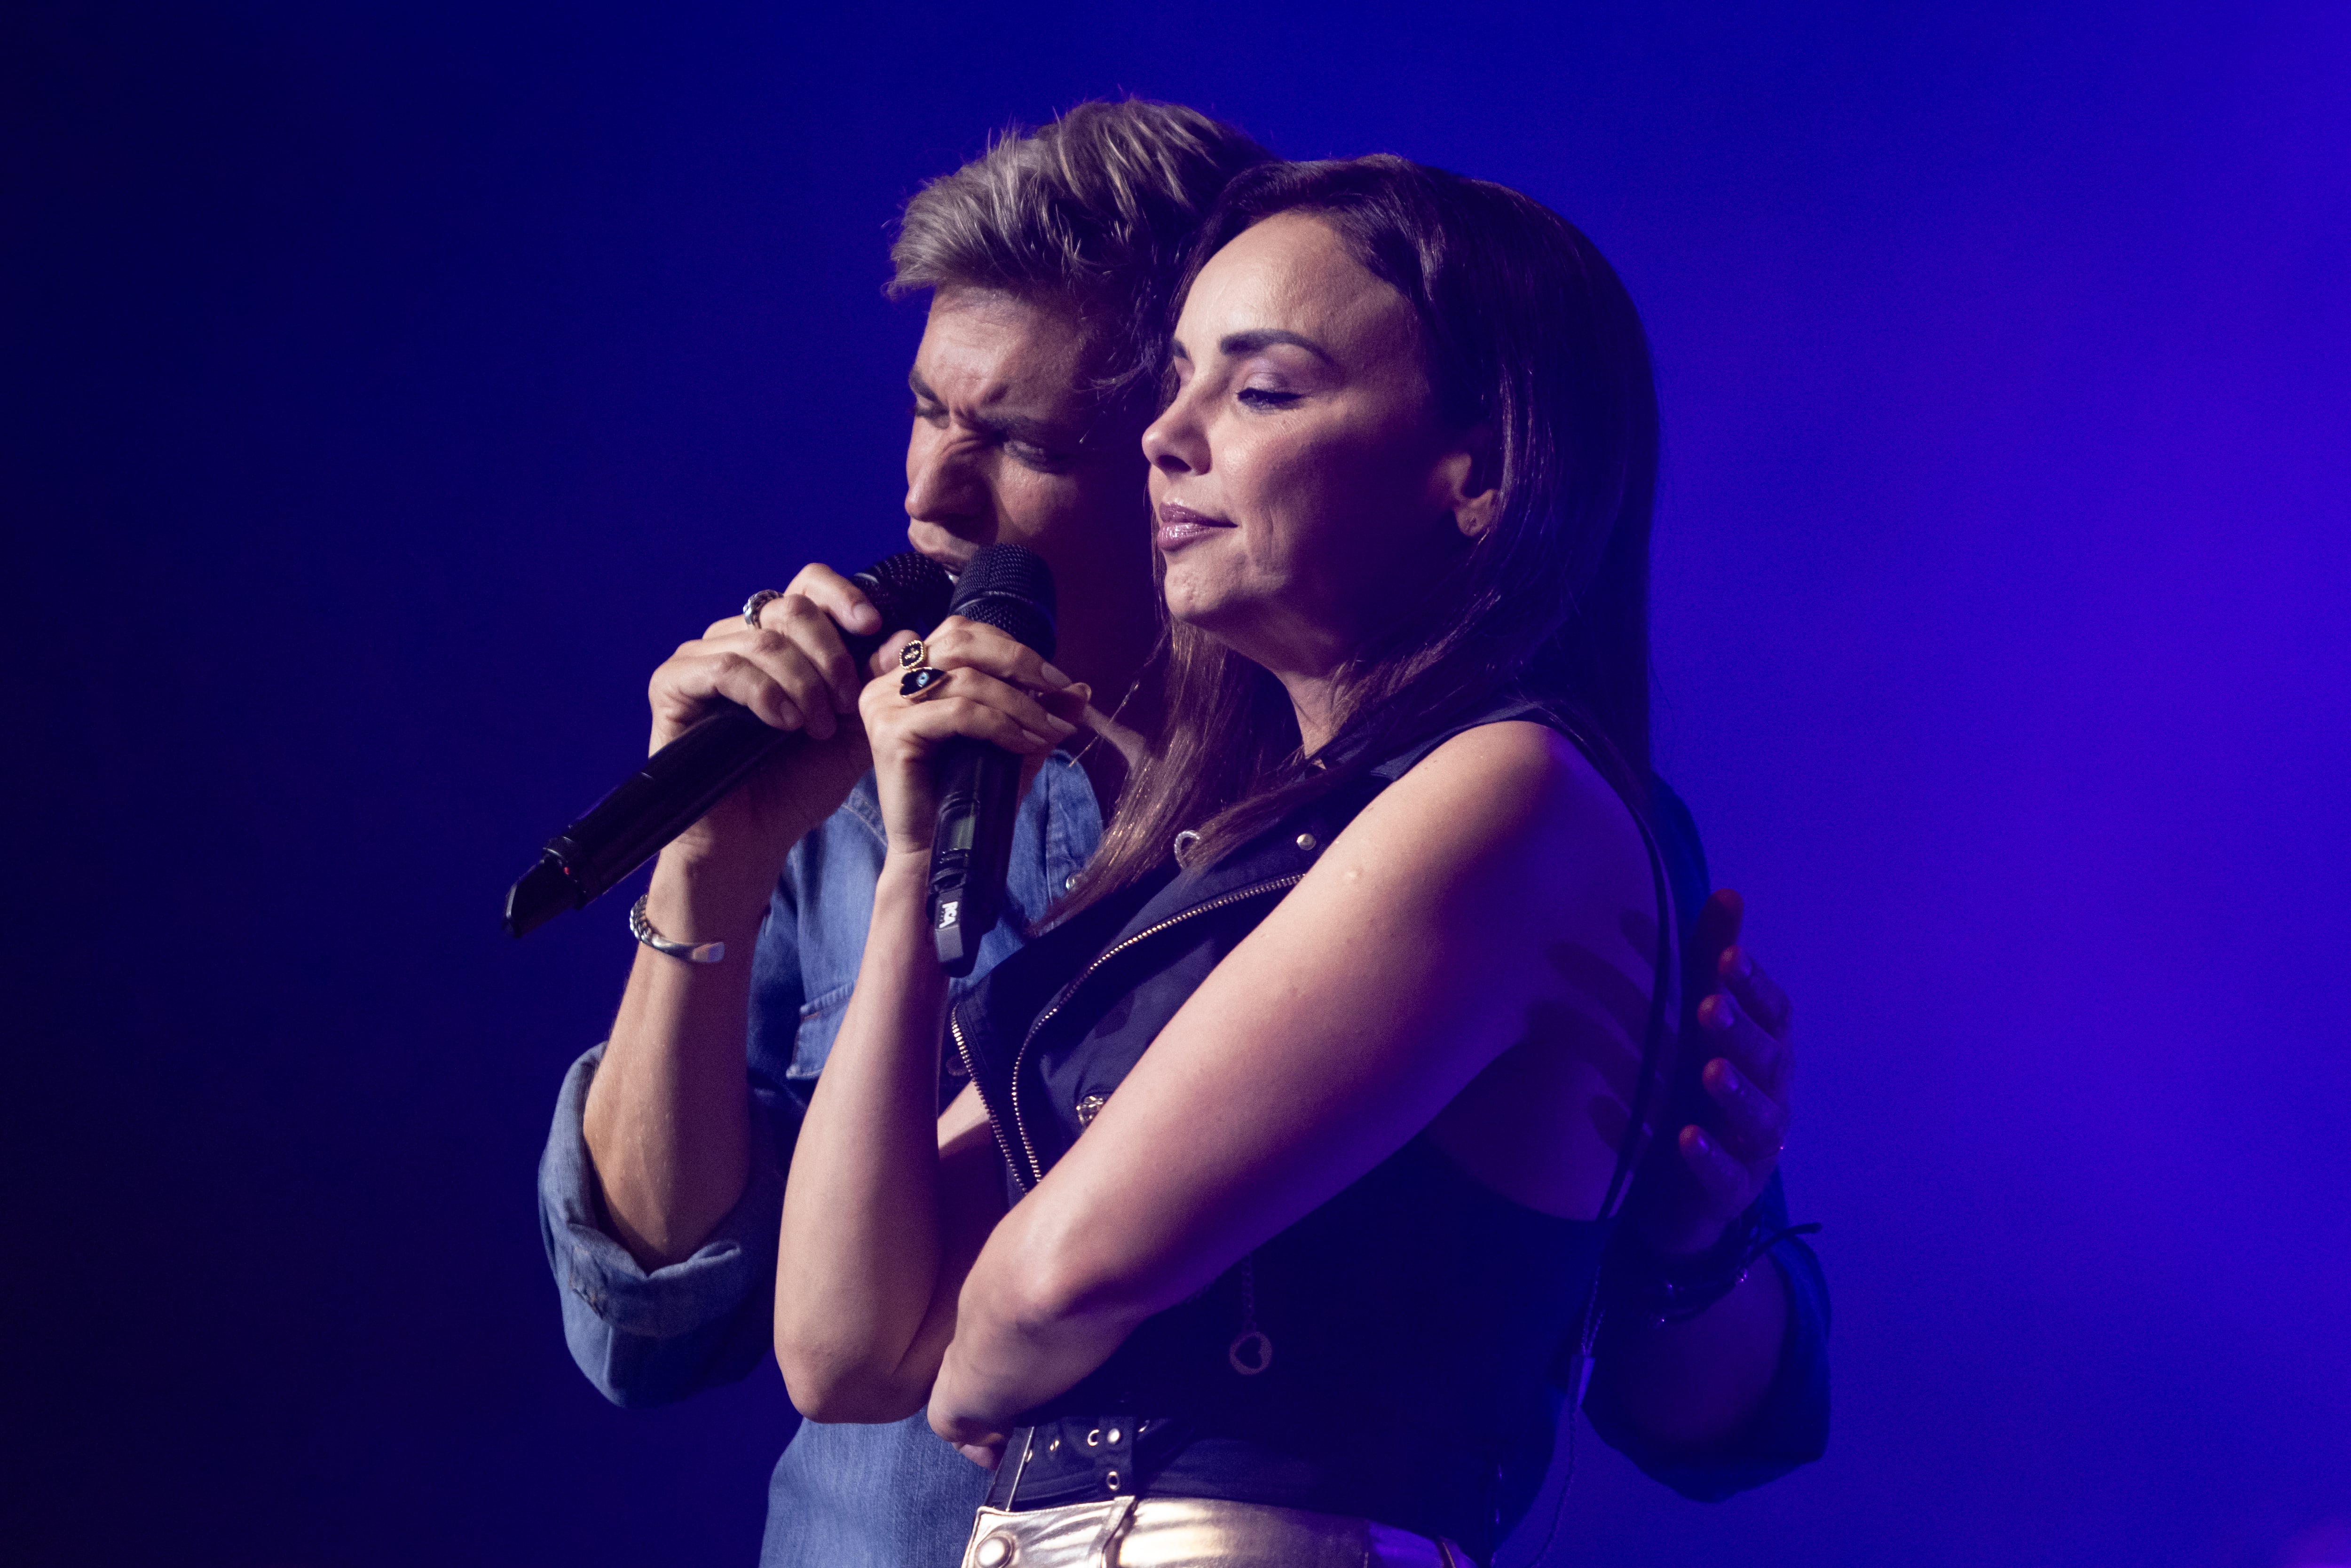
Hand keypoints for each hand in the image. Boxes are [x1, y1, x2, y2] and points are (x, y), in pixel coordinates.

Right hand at [641, 564, 896, 898]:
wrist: (754, 838)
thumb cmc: (799, 783)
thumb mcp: (854, 731)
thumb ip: (878, 683)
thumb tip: (905, 636)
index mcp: (780, 639)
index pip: (808, 585)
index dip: (842, 596)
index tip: (871, 627)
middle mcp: (737, 637)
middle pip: (791, 607)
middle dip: (830, 656)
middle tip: (844, 705)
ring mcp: (701, 658)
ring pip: (762, 640)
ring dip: (802, 684)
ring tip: (814, 729)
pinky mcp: (673, 685)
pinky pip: (723, 667)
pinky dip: (763, 693)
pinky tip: (783, 723)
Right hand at [858, 616, 1085, 859]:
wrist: (936, 849)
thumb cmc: (968, 797)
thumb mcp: (1012, 745)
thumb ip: (1040, 712)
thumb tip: (1080, 689)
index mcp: (908, 674)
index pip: (961, 633)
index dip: (1011, 649)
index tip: (1056, 680)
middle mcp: (888, 683)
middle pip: (960, 642)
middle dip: (1019, 663)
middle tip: (1058, 688)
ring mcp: (884, 705)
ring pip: (965, 679)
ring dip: (1019, 702)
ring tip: (1049, 729)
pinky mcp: (891, 732)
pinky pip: (958, 713)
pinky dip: (1000, 725)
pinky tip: (1024, 743)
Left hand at [1629, 889, 1794, 1256]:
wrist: (1683, 1189)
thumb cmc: (1697, 1089)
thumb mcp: (1703, 1025)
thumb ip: (1712, 962)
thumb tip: (1727, 892)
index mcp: (1767, 1050)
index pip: (1773, 1012)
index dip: (1753, 984)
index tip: (1727, 953)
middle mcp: (1771, 1094)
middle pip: (1767, 1060)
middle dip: (1741, 1031)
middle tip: (1709, 1005)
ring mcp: (1755, 1147)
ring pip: (1757, 1119)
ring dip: (1733, 1093)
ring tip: (1708, 1072)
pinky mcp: (1729, 1190)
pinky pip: (1722, 1175)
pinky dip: (1704, 1155)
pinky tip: (1680, 1138)